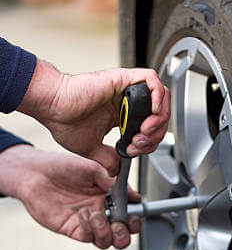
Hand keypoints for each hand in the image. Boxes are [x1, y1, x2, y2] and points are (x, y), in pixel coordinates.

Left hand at [0, 145, 140, 249]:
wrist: (34, 172)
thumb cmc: (60, 166)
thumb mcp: (91, 168)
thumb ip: (112, 181)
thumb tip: (133, 195)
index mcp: (109, 196)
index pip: (129, 213)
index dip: (136, 217)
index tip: (136, 212)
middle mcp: (100, 211)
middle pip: (122, 233)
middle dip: (126, 232)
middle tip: (122, 223)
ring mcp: (87, 222)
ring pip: (107, 241)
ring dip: (107, 232)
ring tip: (98, 216)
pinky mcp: (73, 229)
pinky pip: (89, 237)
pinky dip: (90, 228)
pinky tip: (83, 214)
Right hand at [18, 60, 169, 174]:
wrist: (53, 107)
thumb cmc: (64, 121)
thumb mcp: (91, 148)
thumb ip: (107, 159)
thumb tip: (116, 171)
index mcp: (121, 115)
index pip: (151, 127)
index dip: (149, 143)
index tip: (132, 150)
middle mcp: (126, 101)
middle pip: (160, 114)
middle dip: (156, 134)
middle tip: (139, 142)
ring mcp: (126, 89)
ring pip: (161, 97)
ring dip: (160, 117)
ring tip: (144, 130)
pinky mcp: (123, 78)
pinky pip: (152, 80)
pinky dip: (158, 96)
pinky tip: (151, 112)